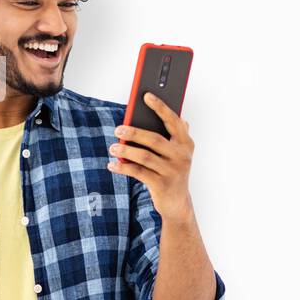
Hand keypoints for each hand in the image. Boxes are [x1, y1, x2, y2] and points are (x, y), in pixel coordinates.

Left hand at [109, 91, 194, 222]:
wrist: (177, 204)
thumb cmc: (172, 172)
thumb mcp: (177, 153)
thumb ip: (176, 135)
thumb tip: (178, 115)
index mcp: (186, 143)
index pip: (173, 121)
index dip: (160, 107)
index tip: (146, 95)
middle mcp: (182, 156)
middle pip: (154, 139)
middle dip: (134, 133)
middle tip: (118, 129)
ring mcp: (173, 171)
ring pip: (144, 156)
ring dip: (125, 151)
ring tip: (113, 148)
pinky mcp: (161, 185)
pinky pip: (138, 172)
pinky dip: (123, 168)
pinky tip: (112, 165)